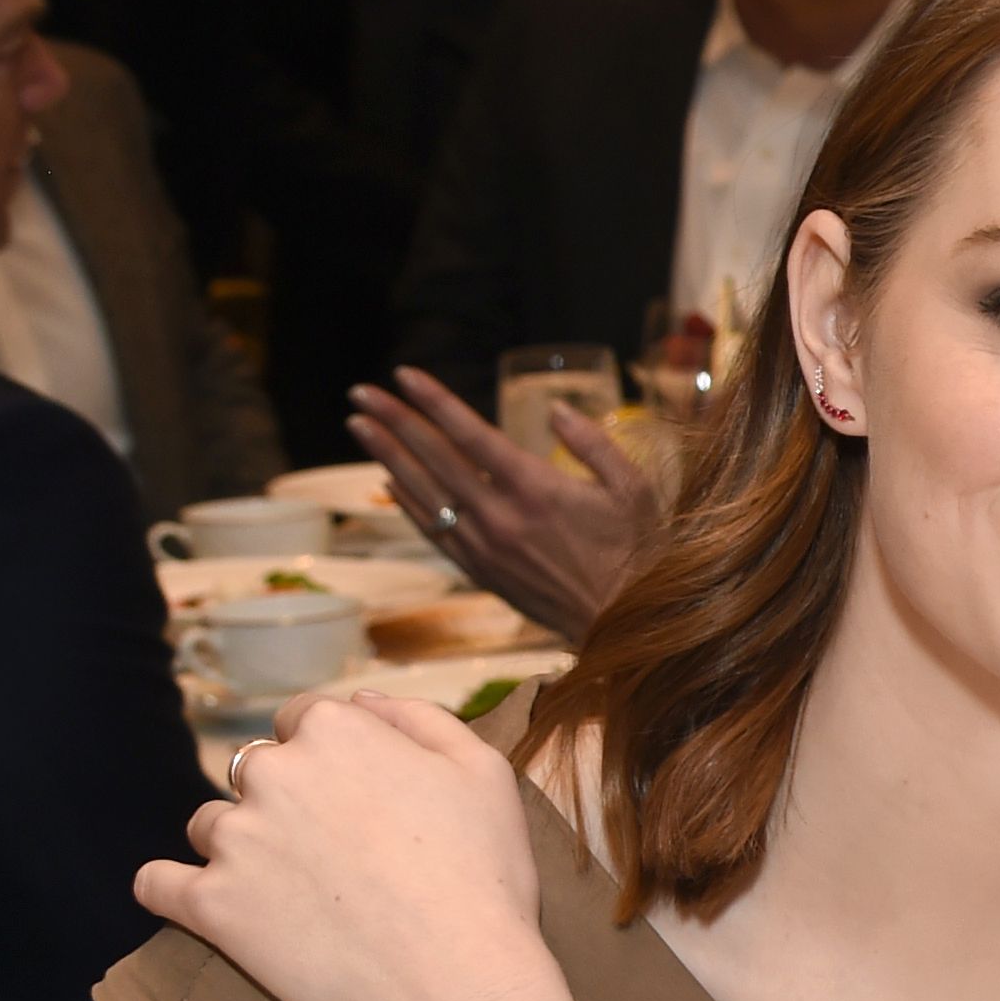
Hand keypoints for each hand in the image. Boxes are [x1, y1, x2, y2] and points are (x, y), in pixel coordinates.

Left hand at [143, 689, 548, 1000]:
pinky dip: (169, 889)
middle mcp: (274, 772)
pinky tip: (197, 901)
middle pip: (253, 771)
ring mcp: (236, 838)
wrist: (457, 977)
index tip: (351, 798)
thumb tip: (363, 700)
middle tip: (329, 852)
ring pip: (209, 826)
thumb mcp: (482, 772)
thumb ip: (419, 718)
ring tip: (286, 891)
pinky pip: (157, 883)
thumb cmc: (482, 876)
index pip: (302, 720)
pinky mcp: (210, 904)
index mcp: (337, 730)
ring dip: (238, 846)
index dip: (329, 759)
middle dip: (283, 801)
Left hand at [347, 369, 661, 641]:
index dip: (433, 401)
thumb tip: (555, 409)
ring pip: (423, 493)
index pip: (470, 433)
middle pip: (433, 458)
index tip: (404, 374)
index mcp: (537, 488)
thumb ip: (593, 444)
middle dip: (393, 421)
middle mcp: (500, 515)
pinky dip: (407, 503)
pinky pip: (433, 530)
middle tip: (360, 392)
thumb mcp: (634, 490)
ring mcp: (485, 546)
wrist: (627, 626)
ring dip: (387, 456)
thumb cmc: (639, 553)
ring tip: (359, 426)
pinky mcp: (481, 572)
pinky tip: (390, 482)